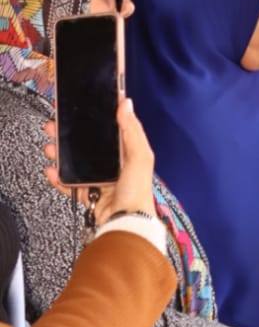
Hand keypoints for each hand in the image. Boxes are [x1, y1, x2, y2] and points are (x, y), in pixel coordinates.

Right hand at [44, 99, 156, 222]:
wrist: (125, 222)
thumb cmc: (138, 192)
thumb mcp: (139, 156)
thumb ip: (131, 130)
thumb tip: (126, 103)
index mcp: (127, 153)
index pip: (110, 129)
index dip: (96, 117)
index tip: (81, 107)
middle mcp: (112, 165)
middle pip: (87, 145)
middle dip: (70, 135)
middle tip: (55, 126)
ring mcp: (98, 179)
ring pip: (74, 163)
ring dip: (60, 154)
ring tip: (50, 147)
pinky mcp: (87, 194)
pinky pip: (68, 183)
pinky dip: (58, 178)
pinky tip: (51, 170)